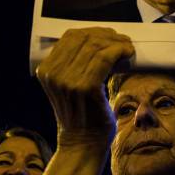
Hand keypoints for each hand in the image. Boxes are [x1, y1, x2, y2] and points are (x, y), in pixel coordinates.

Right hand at [35, 27, 134, 146]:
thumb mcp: (70, 86)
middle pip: (84, 38)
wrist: (82, 144)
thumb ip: (75, 65)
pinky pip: (105, 58)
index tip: (111, 36)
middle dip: (108, 36)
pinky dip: (120, 52)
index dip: (94, 31)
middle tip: (124, 42)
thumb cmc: (83, 114)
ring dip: (117, 43)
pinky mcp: (85, 88)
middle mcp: (53, 74)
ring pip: (97, 46)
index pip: (71, 36)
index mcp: (46, 70)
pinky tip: (128, 55)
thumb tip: (102, 39)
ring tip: (128, 49)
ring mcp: (68, 81)